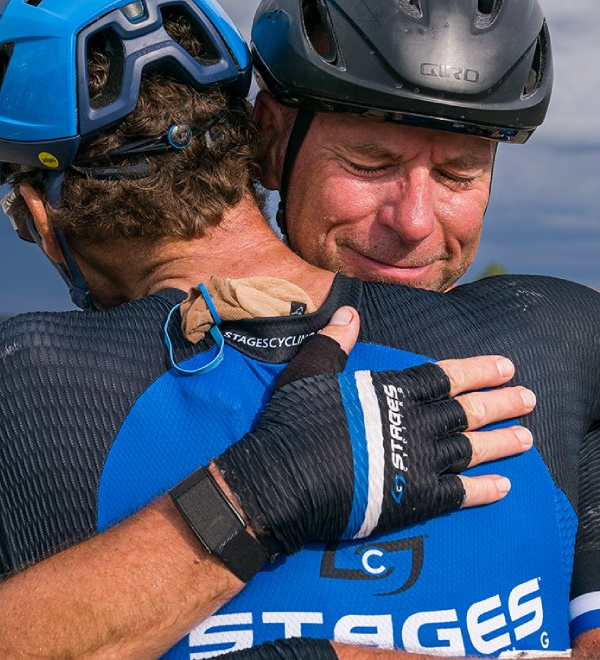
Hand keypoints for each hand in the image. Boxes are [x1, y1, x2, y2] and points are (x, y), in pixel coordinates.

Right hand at [215, 306, 534, 556]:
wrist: (282, 478)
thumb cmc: (291, 422)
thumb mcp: (308, 372)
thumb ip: (333, 342)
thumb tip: (348, 312)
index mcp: (390, 390)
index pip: (445, 375)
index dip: (478, 370)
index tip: (506, 366)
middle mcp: (412, 422)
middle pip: (468, 411)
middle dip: (502, 403)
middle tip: (529, 398)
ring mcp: (416, 461)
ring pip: (471, 449)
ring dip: (502, 443)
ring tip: (526, 438)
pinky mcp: (413, 500)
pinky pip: (458, 493)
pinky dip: (483, 490)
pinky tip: (504, 487)